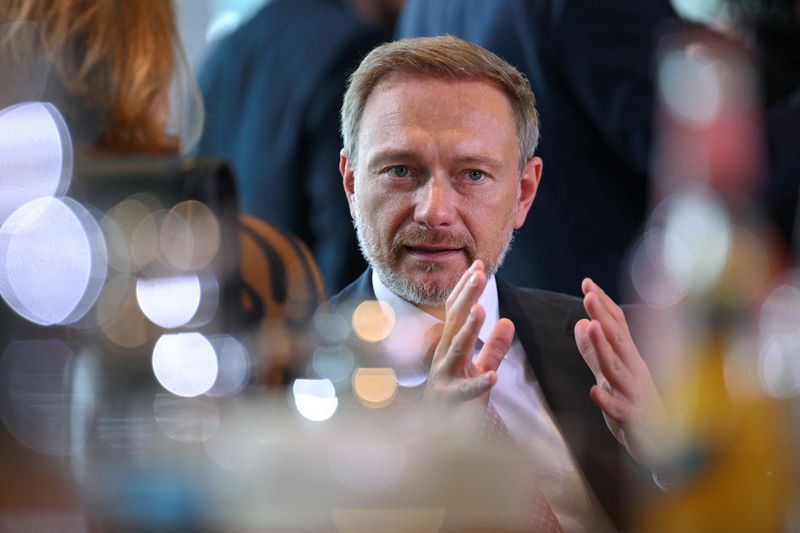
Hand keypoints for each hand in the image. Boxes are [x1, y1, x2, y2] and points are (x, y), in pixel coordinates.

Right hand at [424, 260, 514, 402]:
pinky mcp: (450, 401)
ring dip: (468, 329)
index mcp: (449, 347)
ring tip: (480, 310)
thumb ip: (494, 348)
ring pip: (456, 349)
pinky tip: (493, 377)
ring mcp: (444, 377)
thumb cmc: (457, 402)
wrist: (434, 439)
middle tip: (479, 273)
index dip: (466, 288)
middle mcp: (443, 357)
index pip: (456, 312)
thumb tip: (509, 322)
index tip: (479, 264)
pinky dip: (478, 384)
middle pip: (455, 321)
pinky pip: (466, 392)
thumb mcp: (478, 369)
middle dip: (467, 296)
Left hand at [574, 278, 670, 467]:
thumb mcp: (610, 375)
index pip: (617, 325)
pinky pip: (619, 409)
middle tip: (588, 294)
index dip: (603, 304)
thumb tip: (580, 323)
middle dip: (603, 315)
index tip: (587, 282)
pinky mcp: (633, 419)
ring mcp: (635, 394)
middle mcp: (635, 370)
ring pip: (618, 369)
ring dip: (604, 348)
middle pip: (618, 339)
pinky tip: (594, 391)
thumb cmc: (635, 406)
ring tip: (591, 327)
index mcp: (630, 358)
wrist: (662, 447)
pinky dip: (607, 400)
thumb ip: (593, 352)